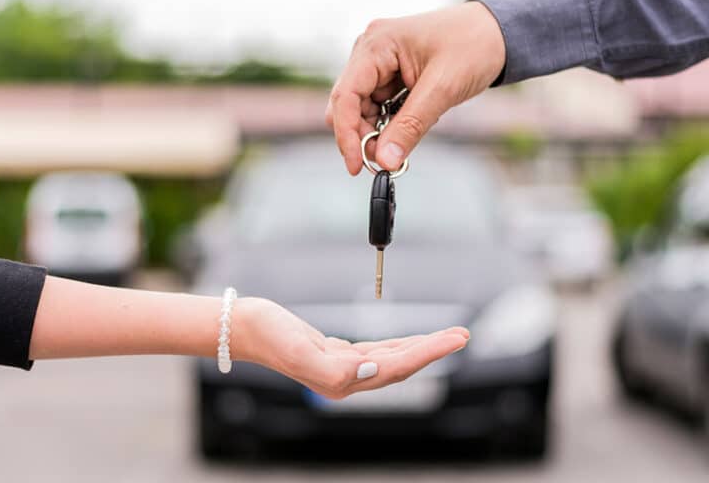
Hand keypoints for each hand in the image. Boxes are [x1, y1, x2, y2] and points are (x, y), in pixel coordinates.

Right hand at [232, 297, 469, 399]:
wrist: (245, 328)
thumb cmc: (269, 335)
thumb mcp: (299, 350)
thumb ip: (335, 368)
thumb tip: (371, 370)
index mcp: (343, 381)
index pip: (398, 367)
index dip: (429, 352)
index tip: (455, 338)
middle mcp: (347, 379)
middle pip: (402, 364)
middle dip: (434, 349)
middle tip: (463, 334)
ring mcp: (343, 368)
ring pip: (393, 358)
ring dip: (421, 346)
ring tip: (448, 335)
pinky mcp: (337, 355)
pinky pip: (378, 351)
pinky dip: (399, 344)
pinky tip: (410, 340)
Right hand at [326, 2, 505, 175]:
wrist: (499, 32)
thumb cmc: (474, 45)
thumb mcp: (442, 89)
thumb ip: (410, 126)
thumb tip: (385, 160)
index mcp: (377, 43)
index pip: (346, 95)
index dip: (347, 134)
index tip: (357, 165)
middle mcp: (371, 50)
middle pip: (349, 104)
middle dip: (361, 135)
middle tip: (383, 162)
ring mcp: (380, 62)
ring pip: (363, 109)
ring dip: (376, 133)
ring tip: (399, 149)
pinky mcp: (392, 74)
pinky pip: (380, 106)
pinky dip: (389, 124)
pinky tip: (406, 131)